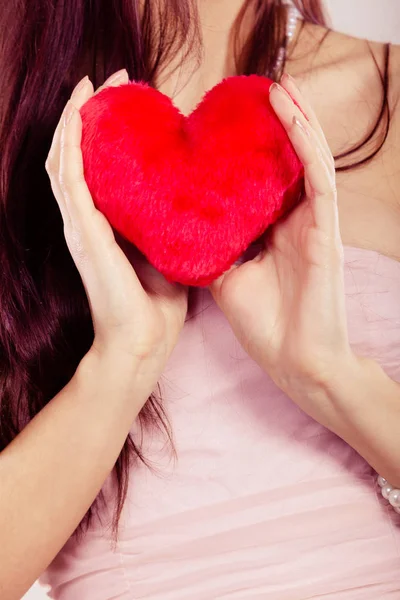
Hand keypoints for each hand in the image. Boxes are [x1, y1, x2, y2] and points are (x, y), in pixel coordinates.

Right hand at [45, 70, 187, 388]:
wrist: (143, 343)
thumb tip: (190, 194)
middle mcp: (86, 220)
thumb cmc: (157, 303)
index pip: (96, 166)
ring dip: (75, 117)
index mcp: (105, 224)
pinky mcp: (83, 232)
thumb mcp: (166, 249)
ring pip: (64, 158)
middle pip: (77, 153)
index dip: (104, 129)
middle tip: (114, 79)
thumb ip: (166, 221)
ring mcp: (80, 225)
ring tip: (93, 84)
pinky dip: (70, 142)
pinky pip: (68, 177)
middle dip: (89, 112)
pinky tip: (79, 113)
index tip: (128, 98)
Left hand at [209, 74, 355, 424]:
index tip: (229, 122)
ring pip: (308, 159)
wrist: (296, 363)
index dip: (253, 149)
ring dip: (294, 119)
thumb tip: (180, 229)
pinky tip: (289, 111)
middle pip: (288, 162)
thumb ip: (211, 250)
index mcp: (275, 232)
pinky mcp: (326, 231)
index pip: (265, 180)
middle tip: (256, 90)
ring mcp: (314, 224)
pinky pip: (318, 176)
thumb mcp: (225, 279)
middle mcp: (297, 221)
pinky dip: (304, 141)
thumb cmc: (266, 326)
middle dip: (276, 124)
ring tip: (276, 85)